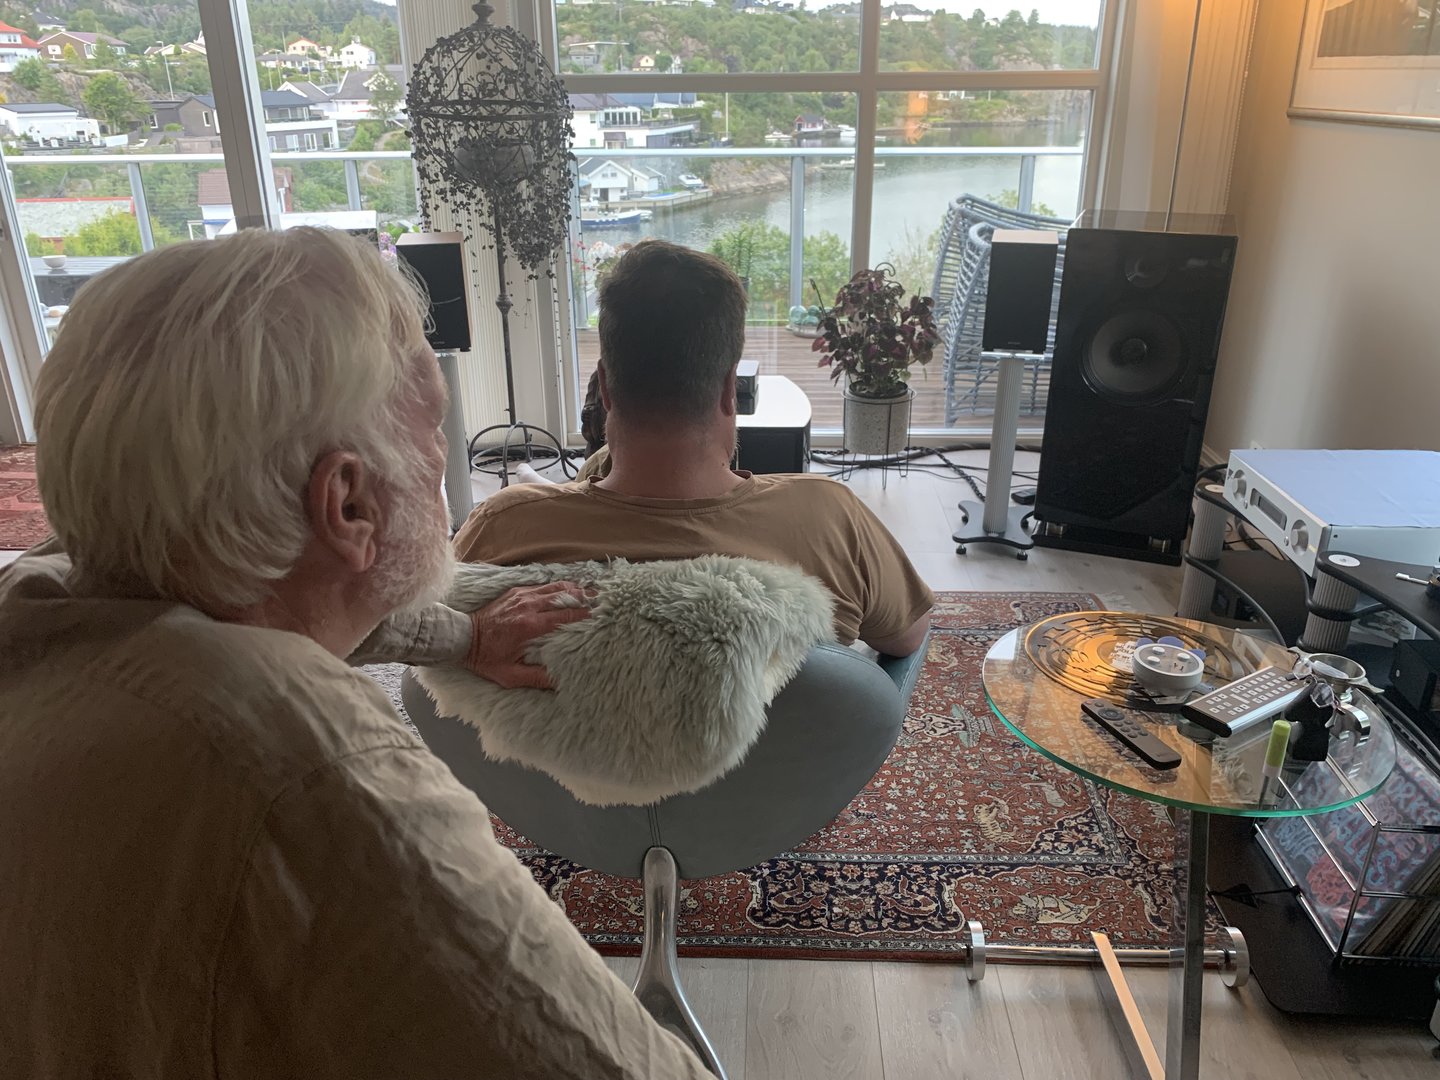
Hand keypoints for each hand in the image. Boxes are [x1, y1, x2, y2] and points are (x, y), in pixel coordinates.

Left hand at [465, 582, 591, 689]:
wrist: (462, 638)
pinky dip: (558, 587)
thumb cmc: (486, 658)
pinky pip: (543, 585)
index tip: (601, 616)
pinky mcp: (515, 592)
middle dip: (586, 598)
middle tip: (603, 600)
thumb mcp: (510, 676)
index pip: (566, 616)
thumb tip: (561, 681)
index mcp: (530, 626)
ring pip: (555, 587)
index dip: (585, 615)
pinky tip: (568, 590)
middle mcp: (528, 606)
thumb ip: (537, 678)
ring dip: (574, 589)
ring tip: (591, 592)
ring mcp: (521, 596)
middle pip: (565, 596)